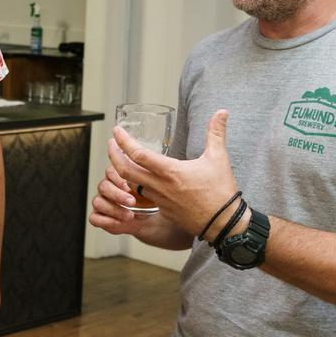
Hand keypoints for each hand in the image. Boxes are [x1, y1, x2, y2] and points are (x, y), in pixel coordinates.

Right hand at [89, 165, 152, 235]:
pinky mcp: (98, 217)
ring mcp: (101, 202)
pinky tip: (120, 222)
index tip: (129, 187)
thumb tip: (141, 180)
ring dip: (114, 210)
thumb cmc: (148, 201)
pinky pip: (94, 218)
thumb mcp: (149, 190)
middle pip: (103, 186)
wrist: (148, 220)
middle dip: (118, 195)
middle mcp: (106, 187)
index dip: (118, 179)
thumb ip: (143, 183)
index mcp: (117, 176)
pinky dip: (107, 221)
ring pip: (97, 202)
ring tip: (129, 216)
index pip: (110, 172)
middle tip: (132, 202)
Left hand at [108, 109, 241, 240]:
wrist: (224, 224)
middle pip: (125, 171)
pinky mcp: (163, 210)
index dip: (123, 141)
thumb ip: (216, 132)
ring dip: (122, 170)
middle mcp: (160, 186)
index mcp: (170, 172)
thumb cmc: (221, 191)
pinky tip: (136, 177)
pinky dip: (133, 185)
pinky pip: (141, 196)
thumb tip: (222, 112)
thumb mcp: (219, 158)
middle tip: (111, 143)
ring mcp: (160, 200)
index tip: (116, 131)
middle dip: (113, 155)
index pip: (138, 154)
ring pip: (132, 184)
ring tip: (120, 158)